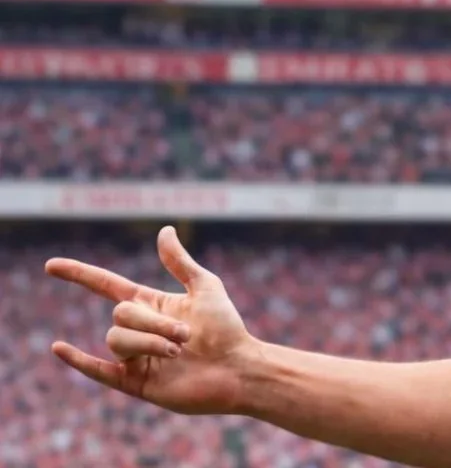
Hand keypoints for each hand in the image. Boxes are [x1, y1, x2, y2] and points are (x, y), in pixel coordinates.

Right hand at [45, 225, 258, 415]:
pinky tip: (59, 348)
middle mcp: (138, 329)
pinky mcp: (134, 381)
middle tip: (186, 335)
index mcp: (151, 305)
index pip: (106, 285)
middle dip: (154, 323)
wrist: (238, 369)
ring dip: (149, 342)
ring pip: (117, 339)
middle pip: (121, 314)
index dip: (79, 274)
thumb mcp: (205, 288)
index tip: (50, 266)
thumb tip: (164, 230)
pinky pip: (98, 370)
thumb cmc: (227, 329)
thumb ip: (180, 263)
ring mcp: (134, 356)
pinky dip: (78, 360)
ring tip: (179, 351)